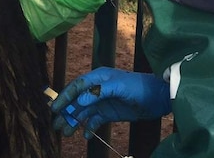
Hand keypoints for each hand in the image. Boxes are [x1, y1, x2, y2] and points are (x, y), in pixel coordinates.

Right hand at [50, 67, 170, 136]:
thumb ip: (99, 92)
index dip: (65, 97)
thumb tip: (80, 101)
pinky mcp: (109, 112)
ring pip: (84, 112)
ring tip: (65, 133)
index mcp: (98, 78)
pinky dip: (89, 127)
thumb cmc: (140, 88)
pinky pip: (95, 120)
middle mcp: (97, 89)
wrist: (158, 98)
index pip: (77, 87)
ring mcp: (103, 101)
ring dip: (74, 122)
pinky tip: (86, 135)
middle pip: (77, 101)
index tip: (55, 109)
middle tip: (56, 125)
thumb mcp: (120, 87)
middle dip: (66, 112)